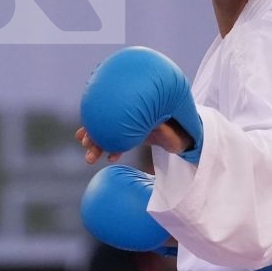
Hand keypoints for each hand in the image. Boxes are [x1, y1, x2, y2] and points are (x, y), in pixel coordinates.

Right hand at [78, 47, 200, 163]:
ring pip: (110, 135)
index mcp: (136, 111)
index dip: (98, 123)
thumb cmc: (180, 131)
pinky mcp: (134, 137)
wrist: (187, 135)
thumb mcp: (173, 131)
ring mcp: (131, 127)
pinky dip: (113, 150)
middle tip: (84, 145)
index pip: (112, 115)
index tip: (86, 132)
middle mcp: (131, 117)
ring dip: (99, 146)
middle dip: (93, 135)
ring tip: (89, 159)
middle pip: (107, 124)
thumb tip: (157, 125)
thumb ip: (164, 129)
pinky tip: (110, 158)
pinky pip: (119, 143)